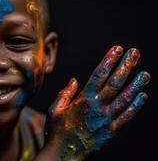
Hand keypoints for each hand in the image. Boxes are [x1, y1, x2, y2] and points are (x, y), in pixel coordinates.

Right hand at [46, 46, 149, 160]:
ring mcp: (106, 119)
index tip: (116, 49)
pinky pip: (127, 117)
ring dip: (136, 85)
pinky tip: (143, 96)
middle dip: (126, 66)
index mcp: (82, 99)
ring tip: (145, 73)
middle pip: (115, 83)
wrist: (63, 154)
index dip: (108, 60)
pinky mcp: (111, 131)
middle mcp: (97, 107)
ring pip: (125, 98)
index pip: (98, 75)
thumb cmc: (56, 132)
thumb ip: (64, 94)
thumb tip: (74, 80)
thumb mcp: (55, 110)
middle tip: (134, 53)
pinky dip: (136, 106)